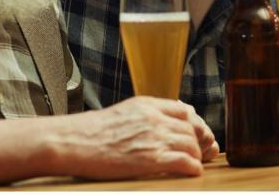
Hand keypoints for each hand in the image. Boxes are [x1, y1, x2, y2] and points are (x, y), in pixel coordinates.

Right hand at [62, 96, 218, 178]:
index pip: (185, 111)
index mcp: (148, 105)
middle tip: (205, 151)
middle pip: (191, 129)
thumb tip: (167, 117)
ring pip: (191, 144)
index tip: (200, 134)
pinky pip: (184, 161)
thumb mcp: (124, 111)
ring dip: (197, 155)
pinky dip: (193, 167)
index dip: (196, 124)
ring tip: (196, 163)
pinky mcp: (150, 159)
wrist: (72, 141)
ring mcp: (153, 138)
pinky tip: (193, 172)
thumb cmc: (92, 131)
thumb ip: (147, 113)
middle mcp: (154, 118)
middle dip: (201, 141)